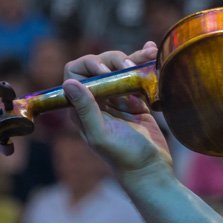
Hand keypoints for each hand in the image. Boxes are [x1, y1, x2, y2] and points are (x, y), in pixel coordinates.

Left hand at [63, 42, 171, 176]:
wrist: (151, 169)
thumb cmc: (124, 156)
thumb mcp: (101, 134)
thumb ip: (86, 110)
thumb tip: (69, 83)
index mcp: (82, 107)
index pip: (75, 73)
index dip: (89, 65)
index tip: (107, 71)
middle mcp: (97, 100)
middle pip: (99, 65)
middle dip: (114, 60)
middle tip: (130, 69)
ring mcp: (117, 98)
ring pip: (119, 67)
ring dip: (132, 58)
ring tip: (149, 54)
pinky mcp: (136, 99)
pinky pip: (137, 75)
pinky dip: (144, 63)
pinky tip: (153, 53)